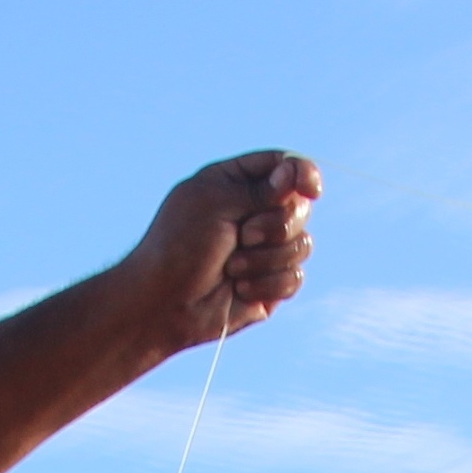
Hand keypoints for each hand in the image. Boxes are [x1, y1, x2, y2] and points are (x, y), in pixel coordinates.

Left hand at [124, 151, 319, 358]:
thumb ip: (261, 189)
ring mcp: (264, 252)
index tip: (310, 188)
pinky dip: (267, 285)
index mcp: (237, 184)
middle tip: (242, 236)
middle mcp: (254, 214)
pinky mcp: (268, 286)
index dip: (303, 175)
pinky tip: (239, 291)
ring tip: (231, 269)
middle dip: (275, 225)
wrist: (161, 305)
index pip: (285, 167)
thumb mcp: (216, 203)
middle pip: (300, 208)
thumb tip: (297, 175)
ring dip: (266, 259)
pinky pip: (294, 279)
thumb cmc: (178, 247)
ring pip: (303, 245)